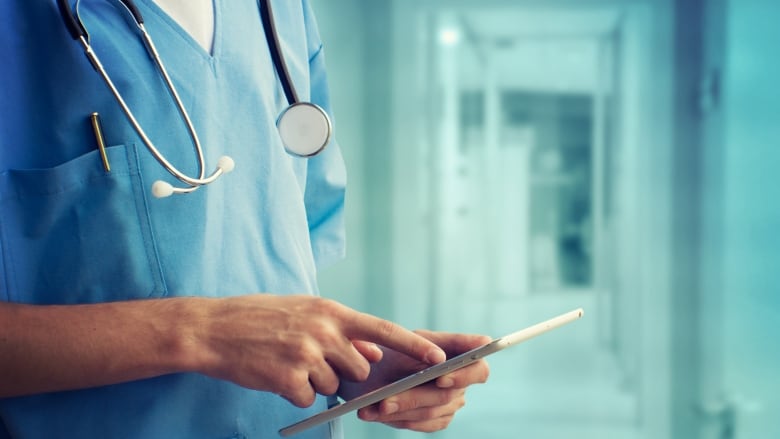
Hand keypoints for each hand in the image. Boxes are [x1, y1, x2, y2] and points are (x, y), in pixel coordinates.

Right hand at [190, 295, 445, 407]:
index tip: (439, 357)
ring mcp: (306, 355)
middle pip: (359, 367)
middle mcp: (323, 331)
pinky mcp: (288, 378)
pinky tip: (274, 374)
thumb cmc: (259, 318)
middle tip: (313, 360)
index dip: (413, 346)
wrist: (213, 329)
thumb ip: (339, 329)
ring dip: (314, 382)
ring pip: (332, 385)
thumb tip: (371, 350)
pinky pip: (307, 398)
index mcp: (330, 311)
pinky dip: (293, 393)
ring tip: (286, 361)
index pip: (383, 330)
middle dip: (344, 372)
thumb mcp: (303, 312)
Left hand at [340, 331, 490, 431]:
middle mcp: (460, 379)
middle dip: (414, 397)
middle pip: (446, 395)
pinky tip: (375, 413)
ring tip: (375, 407)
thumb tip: (436, 357)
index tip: (442, 377)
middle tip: (387, 401)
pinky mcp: (439, 418)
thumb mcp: (403, 338)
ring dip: (400, 409)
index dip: (464, 375)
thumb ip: (420, 345)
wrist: (377, 367)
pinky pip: (423, 424)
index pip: (479, 368)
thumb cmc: (393, 347)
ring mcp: (452, 401)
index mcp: (458, 353)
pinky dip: (398, 418)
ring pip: (430, 412)